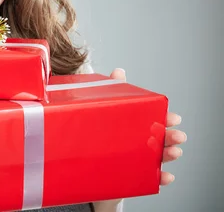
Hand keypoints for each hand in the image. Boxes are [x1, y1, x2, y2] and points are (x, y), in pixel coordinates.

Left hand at [93, 68, 186, 211]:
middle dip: (171, 137)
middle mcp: (136, 141)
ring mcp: (133, 159)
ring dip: (168, 155)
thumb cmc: (90, 127)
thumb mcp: (98, 105)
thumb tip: (119, 72)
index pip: (154, 120)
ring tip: (174, 152)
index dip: (166, 119)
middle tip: (178, 136)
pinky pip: (145, 179)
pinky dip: (158, 178)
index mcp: (133, 124)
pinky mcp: (126, 175)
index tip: (175, 118)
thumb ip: (110, 88)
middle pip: (158, 139)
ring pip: (155, 158)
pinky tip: (166, 176)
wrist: (74, 152)